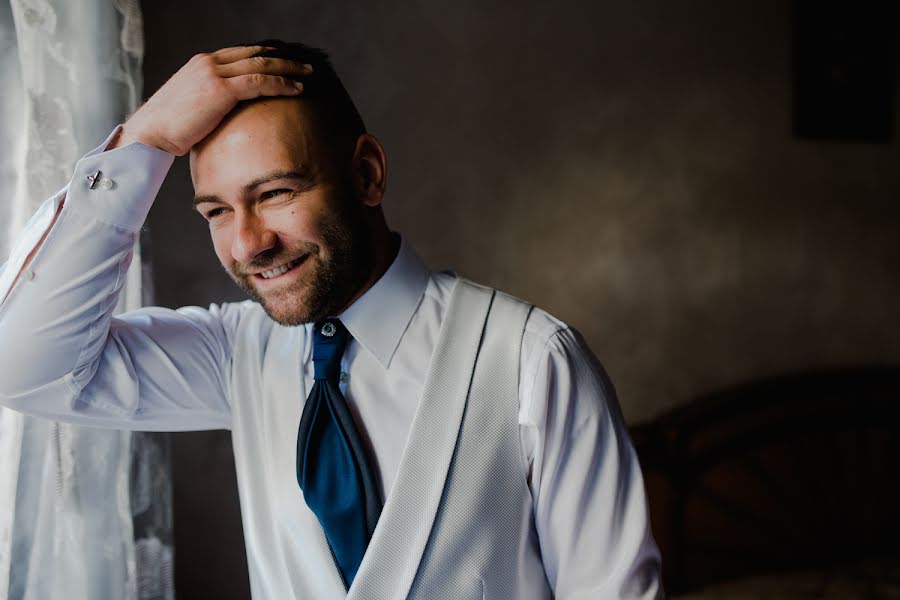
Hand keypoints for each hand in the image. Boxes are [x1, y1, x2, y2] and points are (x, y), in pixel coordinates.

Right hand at [111, 45, 310, 154]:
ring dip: (289, 68)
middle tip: (305, 65)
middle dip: (283, 59)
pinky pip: (259, 81)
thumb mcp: (193, 108)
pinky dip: (281, 83)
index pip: (242, 54)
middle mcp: (209, 62)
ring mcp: (214, 72)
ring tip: (309, 74)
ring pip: (261, 65)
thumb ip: (212, 103)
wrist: (150, 134)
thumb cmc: (169, 130)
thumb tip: (228, 116)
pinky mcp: (220, 88)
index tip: (285, 63)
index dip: (266, 57)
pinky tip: (297, 89)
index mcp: (202, 64)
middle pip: (255, 54)